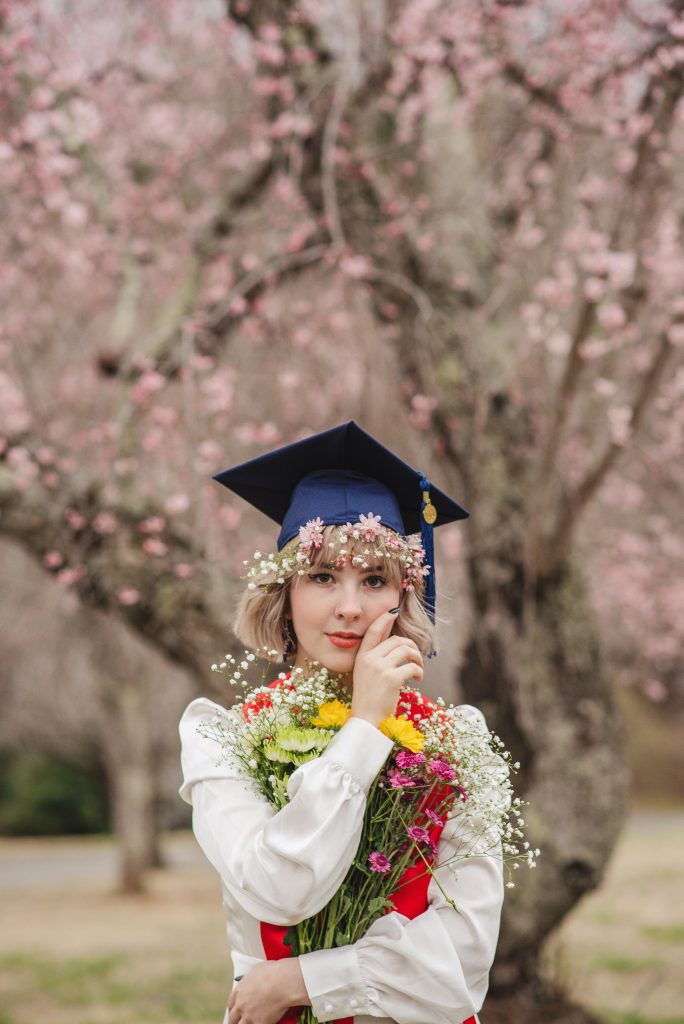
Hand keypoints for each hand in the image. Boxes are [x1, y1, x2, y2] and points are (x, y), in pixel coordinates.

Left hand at [227, 959, 309, 1023]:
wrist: (282, 982)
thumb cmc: (273, 973)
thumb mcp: (256, 970)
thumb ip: (250, 980)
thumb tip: (253, 981)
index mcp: (239, 991)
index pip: (230, 1004)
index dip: (233, 1008)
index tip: (235, 1011)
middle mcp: (241, 1005)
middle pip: (232, 1018)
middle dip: (235, 1020)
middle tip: (238, 1021)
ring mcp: (249, 1016)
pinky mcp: (259, 1023)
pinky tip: (262, 1023)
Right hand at [351, 608, 423, 726]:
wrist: (365, 718)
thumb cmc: (368, 697)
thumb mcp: (365, 672)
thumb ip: (376, 657)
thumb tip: (395, 642)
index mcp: (362, 656)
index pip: (374, 631)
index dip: (384, 619)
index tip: (393, 612)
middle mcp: (369, 659)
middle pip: (397, 640)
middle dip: (412, 646)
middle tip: (417, 658)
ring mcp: (380, 668)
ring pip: (406, 650)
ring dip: (417, 658)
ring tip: (419, 668)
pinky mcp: (391, 679)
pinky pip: (412, 667)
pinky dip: (419, 672)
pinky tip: (418, 679)